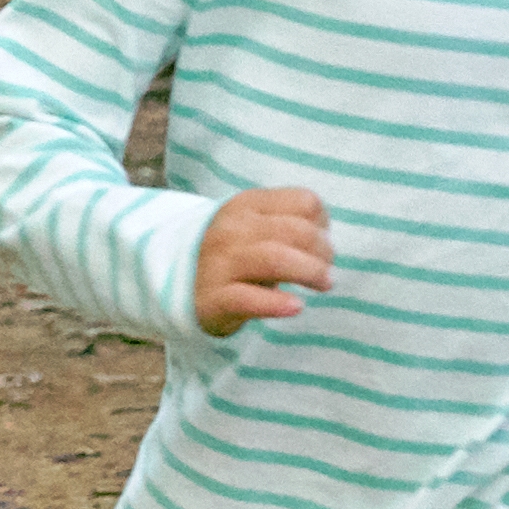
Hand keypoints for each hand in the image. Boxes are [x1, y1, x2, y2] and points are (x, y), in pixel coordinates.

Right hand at [195, 187, 333, 335]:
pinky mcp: (214, 297)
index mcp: (247, 204)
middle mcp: (233, 228)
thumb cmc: (234, 254)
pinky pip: (249, 298)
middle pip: (297, 231)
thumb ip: (288, 223)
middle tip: (325, 273)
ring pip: (277, 259)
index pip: (304, 202)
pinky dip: (277, 304)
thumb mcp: (255, 226)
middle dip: (323, 254)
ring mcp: (221, 262)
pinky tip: (296, 306)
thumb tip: (327, 238)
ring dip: (310, 273)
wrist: (181, 282)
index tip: (321, 244)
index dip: (323, 224)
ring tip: (322, 286)